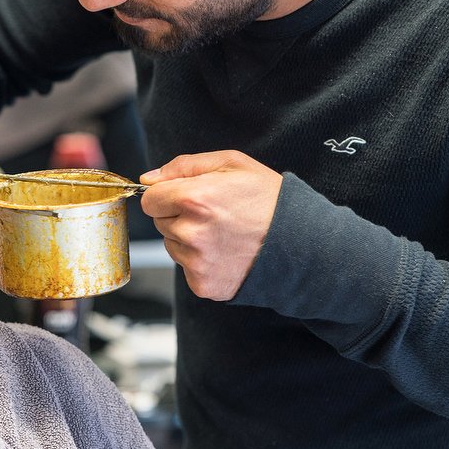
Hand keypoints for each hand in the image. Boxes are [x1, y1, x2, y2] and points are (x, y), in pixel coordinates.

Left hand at [139, 150, 282, 300]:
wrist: (299, 241)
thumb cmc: (268, 199)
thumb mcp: (231, 163)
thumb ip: (183, 166)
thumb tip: (148, 179)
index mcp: (194, 199)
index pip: (149, 200)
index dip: (166, 195)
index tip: (185, 196)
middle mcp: (191, 233)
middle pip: (160, 223)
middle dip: (178, 216)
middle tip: (213, 214)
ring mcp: (197, 262)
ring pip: (172, 246)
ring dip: (188, 239)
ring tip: (222, 233)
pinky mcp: (203, 284)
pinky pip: (186, 268)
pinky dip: (200, 261)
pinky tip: (225, 251)